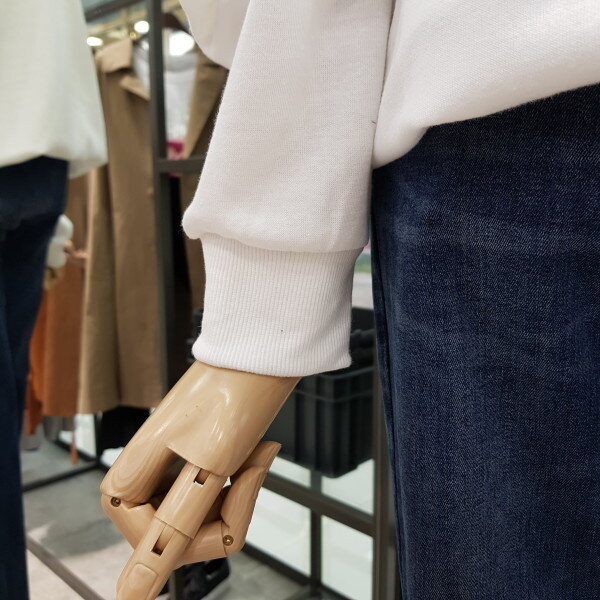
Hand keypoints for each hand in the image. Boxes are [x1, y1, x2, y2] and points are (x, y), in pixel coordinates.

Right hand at [100, 361, 297, 599]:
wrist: (255, 353)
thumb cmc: (231, 400)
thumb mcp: (205, 471)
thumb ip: (170, 533)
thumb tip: (127, 596)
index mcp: (125, 488)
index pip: (163, 549)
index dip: (207, 528)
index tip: (238, 481)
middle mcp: (139, 484)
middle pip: (185, 536)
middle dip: (228, 508)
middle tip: (249, 463)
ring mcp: (164, 474)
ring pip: (204, 520)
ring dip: (239, 491)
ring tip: (253, 454)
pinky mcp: (188, 464)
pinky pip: (214, 497)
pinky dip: (241, 480)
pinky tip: (253, 453)